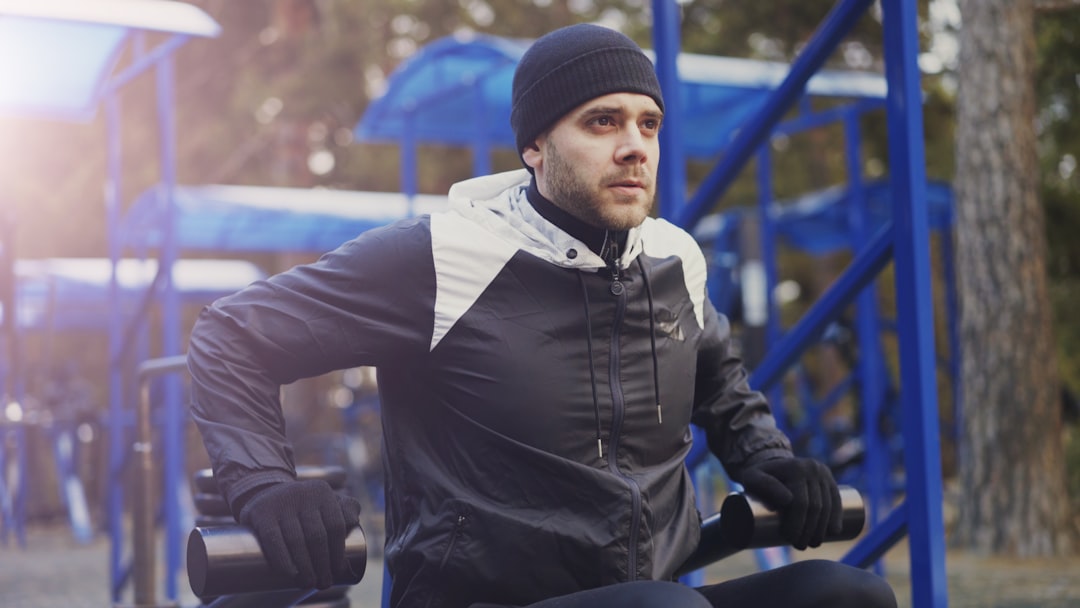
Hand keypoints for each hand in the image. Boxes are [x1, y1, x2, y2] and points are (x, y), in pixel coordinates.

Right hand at [238, 479, 362, 589]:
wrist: (264, 496)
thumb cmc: (303, 507)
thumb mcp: (325, 501)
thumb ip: (346, 508)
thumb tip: (354, 522)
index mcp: (322, 492)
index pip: (335, 525)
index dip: (338, 552)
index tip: (337, 571)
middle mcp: (302, 493)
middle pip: (316, 536)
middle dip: (322, 564)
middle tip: (323, 583)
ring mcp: (280, 502)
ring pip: (296, 540)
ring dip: (305, 567)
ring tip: (308, 583)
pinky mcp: (260, 512)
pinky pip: (273, 539)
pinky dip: (282, 558)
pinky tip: (290, 573)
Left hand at [736, 457, 841, 549]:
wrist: (773, 464)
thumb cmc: (759, 477)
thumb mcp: (752, 477)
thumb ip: (762, 484)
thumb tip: (787, 500)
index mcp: (795, 467)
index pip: (800, 502)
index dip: (797, 525)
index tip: (789, 539)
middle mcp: (812, 467)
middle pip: (815, 506)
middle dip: (810, 530)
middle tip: (800, 545)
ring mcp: (823, 473)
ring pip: (827, 506)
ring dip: (822, 529)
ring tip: (812, 543)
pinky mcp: (830, 479)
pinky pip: (837, 500)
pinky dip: (837, 517)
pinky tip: (834, 532)